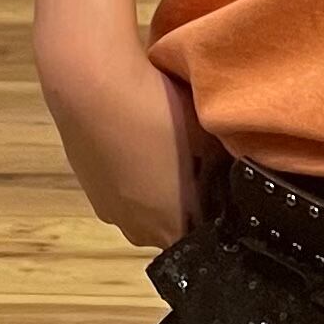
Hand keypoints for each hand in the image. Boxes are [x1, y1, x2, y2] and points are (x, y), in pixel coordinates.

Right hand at [42, 32, 206, 248]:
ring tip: (166, 144)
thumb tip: (233, 177)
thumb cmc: (159, 116)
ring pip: (147, 207)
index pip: (204, 235)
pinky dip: (134, 171)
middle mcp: (139, 233)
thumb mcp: (209, 138)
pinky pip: (124, 188)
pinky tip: (139, 138)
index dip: (218, 212)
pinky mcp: (90, 188)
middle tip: (202, 161)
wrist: (91, 88)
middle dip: (189, 199)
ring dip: (159, 184)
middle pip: (175, 225)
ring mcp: (110, 212)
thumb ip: (224, 167)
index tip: (226, 184)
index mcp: (171, 229)